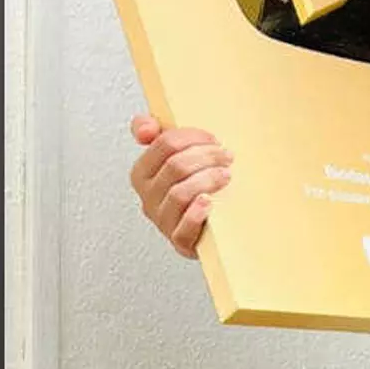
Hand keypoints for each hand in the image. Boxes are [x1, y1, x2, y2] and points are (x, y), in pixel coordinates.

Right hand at [128, 114, 233, 258]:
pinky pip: (183, 229)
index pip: (163, 144)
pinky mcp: (179, 241)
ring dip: (209, 179)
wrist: (209, 225)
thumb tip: (145, 127)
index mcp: (143, 172)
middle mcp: (148, 196)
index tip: (213, 139)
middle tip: (226, 156)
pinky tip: (210, 203)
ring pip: (180, 193)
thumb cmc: (192, 186)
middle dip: (207, 156)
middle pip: (175, 166)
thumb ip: (155, 132)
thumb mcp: (173, 155)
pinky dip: (197, 214)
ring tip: (226, 175)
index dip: (193, 137)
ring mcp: (163, 220)